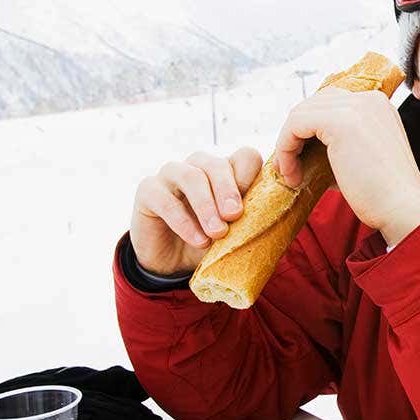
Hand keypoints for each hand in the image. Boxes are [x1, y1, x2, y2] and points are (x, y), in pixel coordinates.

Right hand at [129, 147, 260, 275]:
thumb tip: (272, 217)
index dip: (253, 177)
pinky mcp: (148, 190)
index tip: (258, 204)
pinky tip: (198, 240)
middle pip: (216, 164)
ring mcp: (171, 175)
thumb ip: (250, 219)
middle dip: (228, 190)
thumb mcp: (234, 231)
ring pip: (190, 176)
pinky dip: (183, 221)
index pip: (245, 157)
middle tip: (235, 216)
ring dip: (206, 206)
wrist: (172, 262)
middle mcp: (199, 166)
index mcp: (225, 171)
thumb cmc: (209, 240)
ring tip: (218, 233)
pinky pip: (164, 199)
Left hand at [273, 88, 419, 245]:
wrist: (403, 208)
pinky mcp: (339, 121)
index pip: (330, 103)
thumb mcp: (361, 157)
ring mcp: (355, 106)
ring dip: (288, 143)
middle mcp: (368, 99)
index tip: (301, 159)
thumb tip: (303, 148)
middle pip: (313, 103)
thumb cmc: (383, 194)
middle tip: (290, 167)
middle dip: (295, 133)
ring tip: (292, 174)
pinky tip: (292, 174)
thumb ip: (337, 144)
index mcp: (377, 105)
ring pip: (301, 113)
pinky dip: (286, 148)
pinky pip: (296, 124)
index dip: (309, 129)